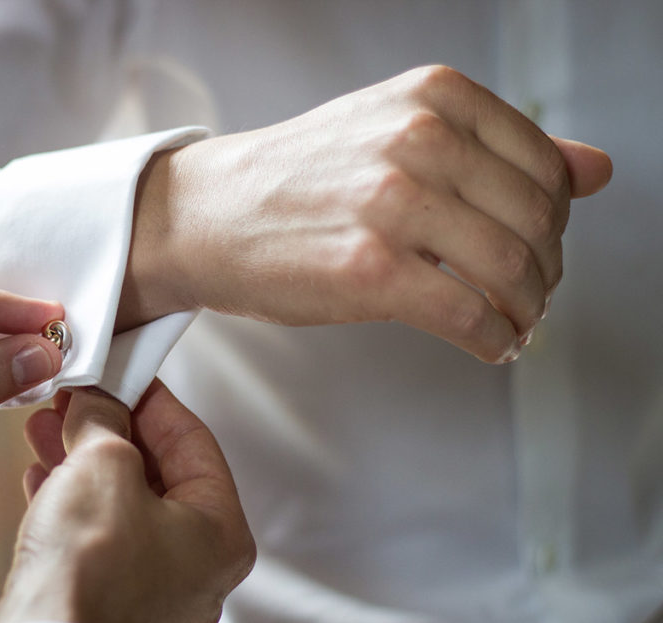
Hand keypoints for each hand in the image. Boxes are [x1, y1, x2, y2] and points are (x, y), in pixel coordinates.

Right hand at [0, 380, 255, 622]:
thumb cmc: (88, 570)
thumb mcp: (102, 464)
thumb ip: (106, 420)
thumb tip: (98, 398)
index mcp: (221, 534)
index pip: (195, 442)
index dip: (153, 399)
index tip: (122, 371)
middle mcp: (197, 568)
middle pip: (157, 474)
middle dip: (110, 429)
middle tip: (77, 397)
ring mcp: (154, 593)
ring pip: (122, 506)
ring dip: (83, 460)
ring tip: (45, 426)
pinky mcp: (110, 606)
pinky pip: (98, 540)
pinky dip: (71, 503)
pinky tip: (39, 475)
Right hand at [123, 65, 612, 361]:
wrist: (208, 215)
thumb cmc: (298, 180)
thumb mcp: (395, 132)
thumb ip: (497, 146)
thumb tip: (595, 169)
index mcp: (432, 97)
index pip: (545, 164)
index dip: (555, 219)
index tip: (538, 246)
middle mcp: (417, 139)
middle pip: (539, 220)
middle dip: (546, 270)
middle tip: (529, 294)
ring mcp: (393, 204)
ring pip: (513, 270)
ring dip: (528, 309)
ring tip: (513, 321)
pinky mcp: (370, 270)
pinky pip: (471, 316)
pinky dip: (496, 339)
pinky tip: (490, 344)